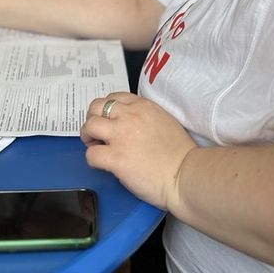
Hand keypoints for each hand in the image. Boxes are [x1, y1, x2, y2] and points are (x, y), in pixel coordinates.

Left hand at [80, 93, 195, 211]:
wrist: (185, 175)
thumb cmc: (180, 153)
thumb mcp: (164, 120)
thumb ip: (145, 116)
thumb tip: (128, 123)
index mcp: (143, 106)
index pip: (113, 97)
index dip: (106, 110)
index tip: (108, 121)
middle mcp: (130, 116)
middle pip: (96, 107)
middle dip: (92, 119)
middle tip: (97, 133)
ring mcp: (121, 136)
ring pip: (89, 126)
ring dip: (88, 137)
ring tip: (96, 147)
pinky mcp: (116, 158)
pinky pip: (91, 154)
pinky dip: (92, 159)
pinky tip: (102, 164)